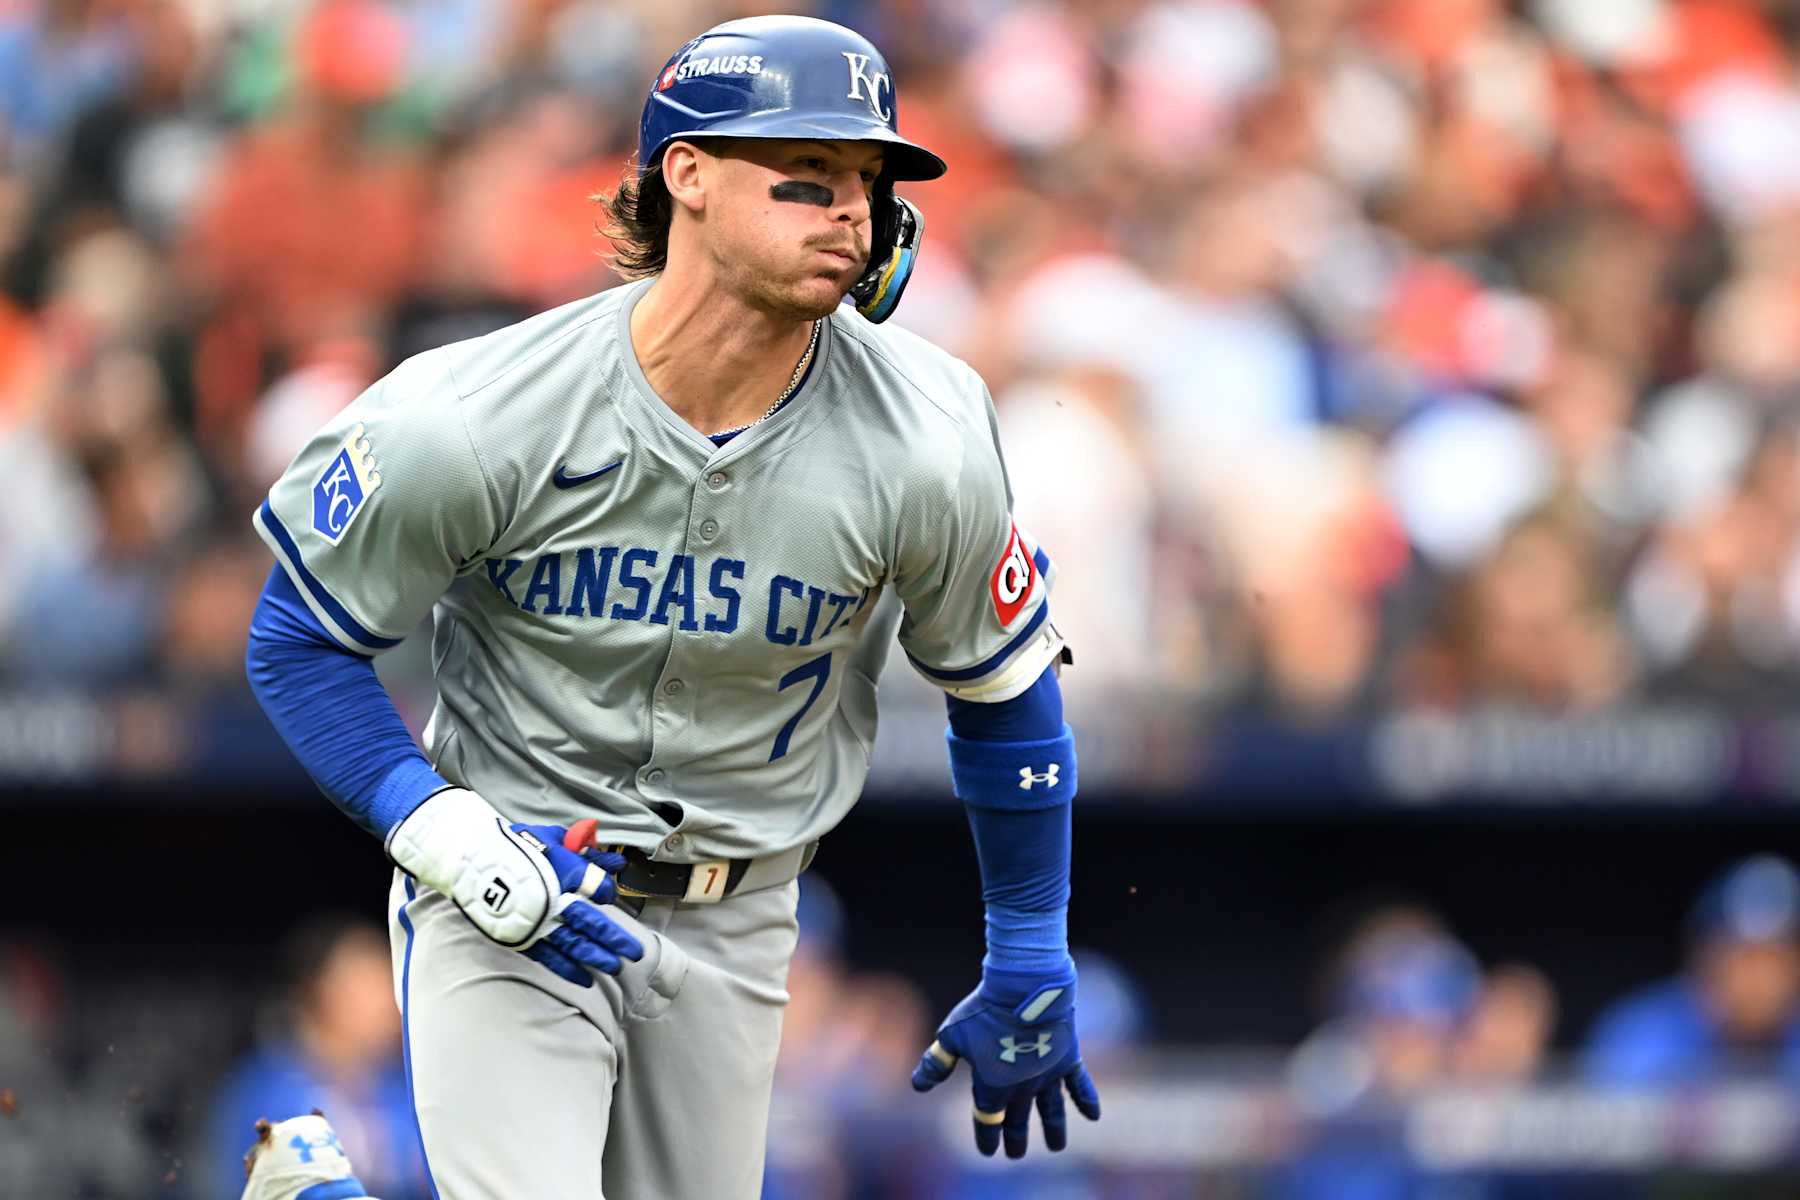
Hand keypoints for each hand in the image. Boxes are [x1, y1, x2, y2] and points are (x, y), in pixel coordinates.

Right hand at [386, 788, 643, 986]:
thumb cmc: (517, 844)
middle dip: (615, 938)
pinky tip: (586, 979)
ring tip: (617, 968)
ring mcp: (537, 920)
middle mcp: (554, 898)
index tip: (610, 895)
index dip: (608, 892)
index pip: (598, 887)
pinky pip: (549, 957)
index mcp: (563, 870)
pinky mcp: (521, 936)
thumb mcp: (555, 839)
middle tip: (636, 953)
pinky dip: (568, 969)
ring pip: (574, 944)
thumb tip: (617, 863)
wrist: (472, 858)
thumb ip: (589, 852)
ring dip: (597, 957)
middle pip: (592, 922)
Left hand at [911, 964, 1100, 1157]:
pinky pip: (1080, 1085)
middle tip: (1016, 1154)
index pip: (988, 1120)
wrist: (1024, 988)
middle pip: (1018, 1119)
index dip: (987, 1136)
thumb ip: (936, 1063)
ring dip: (1053, 1129)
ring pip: (1051, 1110)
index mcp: (994, 1086)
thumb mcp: (951, 1035)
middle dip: (1016, 1137)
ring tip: (1056, 1147)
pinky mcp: (1068, 1058)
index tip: (988, 1151)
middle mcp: (1022, 1087)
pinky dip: (1087, 1100)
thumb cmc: (984, 1010)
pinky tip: (1093, 1116)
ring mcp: (1048, 1074)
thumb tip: (917, 1086)